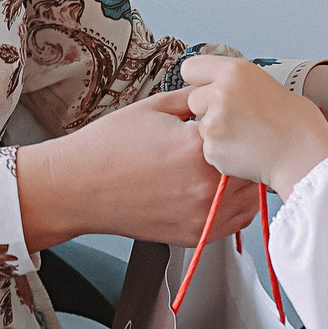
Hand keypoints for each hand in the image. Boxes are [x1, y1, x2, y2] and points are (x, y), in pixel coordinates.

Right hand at [14, 92, 258, 251]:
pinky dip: (235, 205)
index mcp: (196, 146)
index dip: (240, 122)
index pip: (242, 130)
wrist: (76, 187)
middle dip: (245, 150)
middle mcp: (204, 184)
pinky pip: (235, 221)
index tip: (236, 118)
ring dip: (245, 179)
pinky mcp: (195, 234)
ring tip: (227, 165)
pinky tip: (220, 189)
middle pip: (251, 164)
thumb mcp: (153, 107)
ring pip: (250, 195)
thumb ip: (193, 99)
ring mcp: (201, 214)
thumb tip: (215, 94)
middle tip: (237, 141)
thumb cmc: (106, 148)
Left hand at [180, 56, 327, 197]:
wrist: (305, 155)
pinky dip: (223, 152)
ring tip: (247, 137)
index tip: (208, 89)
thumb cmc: (295, 122)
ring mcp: (213, 123)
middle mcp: (219, 93)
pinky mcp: (213, 149)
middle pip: (194, 100)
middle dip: (208, 109)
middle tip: (237, 118)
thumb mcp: (265, 83)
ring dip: (217, 132)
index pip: (190, 68)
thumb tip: (218, 87)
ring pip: (202, 126)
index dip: (200, 81)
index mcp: (234, 71)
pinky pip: (209, 149)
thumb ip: (235, 83)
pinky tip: (246, 151)